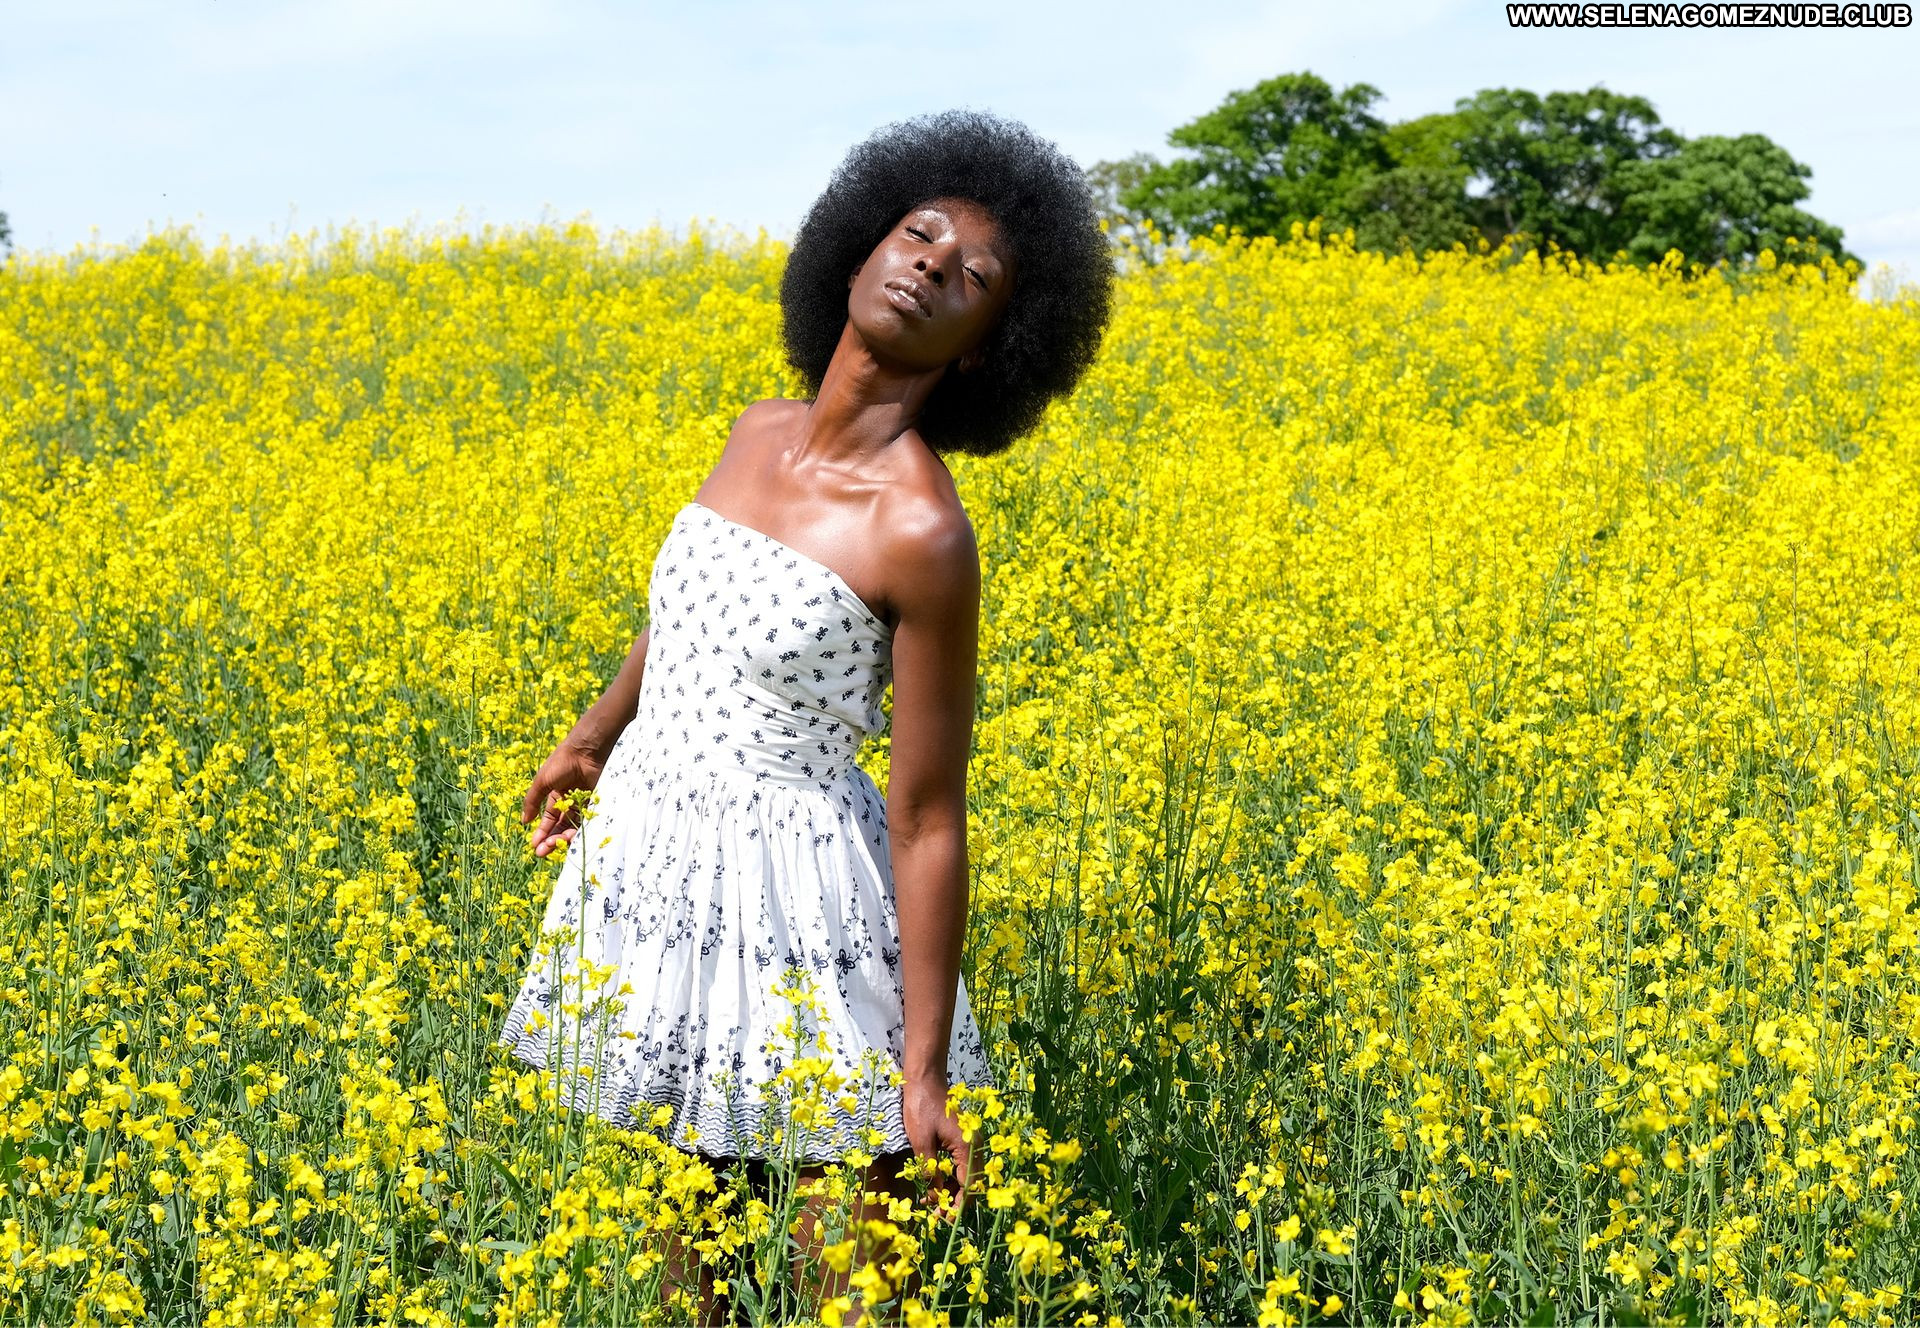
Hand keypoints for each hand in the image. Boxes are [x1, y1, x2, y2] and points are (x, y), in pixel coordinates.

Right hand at [520, 734, 608, 857]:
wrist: (586, 751)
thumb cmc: (561, 762)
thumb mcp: (542, 782)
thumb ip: (532, 801)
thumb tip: (524, 822)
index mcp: (555, 796)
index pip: (549, 820)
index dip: (542, 834)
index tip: (535, 847)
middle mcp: (570, 802)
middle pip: (561, 826)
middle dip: (551, 840)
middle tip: (544, 851)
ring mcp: (584, 804)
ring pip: (574, 827)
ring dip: (563, 838)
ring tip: (555, 844)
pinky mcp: (596, 804)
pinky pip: (588, 822)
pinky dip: (580, 832)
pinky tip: (571, 839)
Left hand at [901, 1074, 971, 1222]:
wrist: (925, 1079)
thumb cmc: (921, 1106)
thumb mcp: (921, 1141)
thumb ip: (930, 1170)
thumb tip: (935, 1196)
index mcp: (967, 1146)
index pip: (969, 1184)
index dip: (958, 1204)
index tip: (945, 1219)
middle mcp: (973, 1146)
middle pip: (971, 1182)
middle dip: (955, 1201)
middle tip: (937, 1216)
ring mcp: (968, 1142)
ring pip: (966, 1175)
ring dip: (952, 1191)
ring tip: (932, 1205)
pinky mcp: (960, 1140)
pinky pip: (960, 1164)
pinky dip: (950, 1177)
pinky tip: (934, 1186)